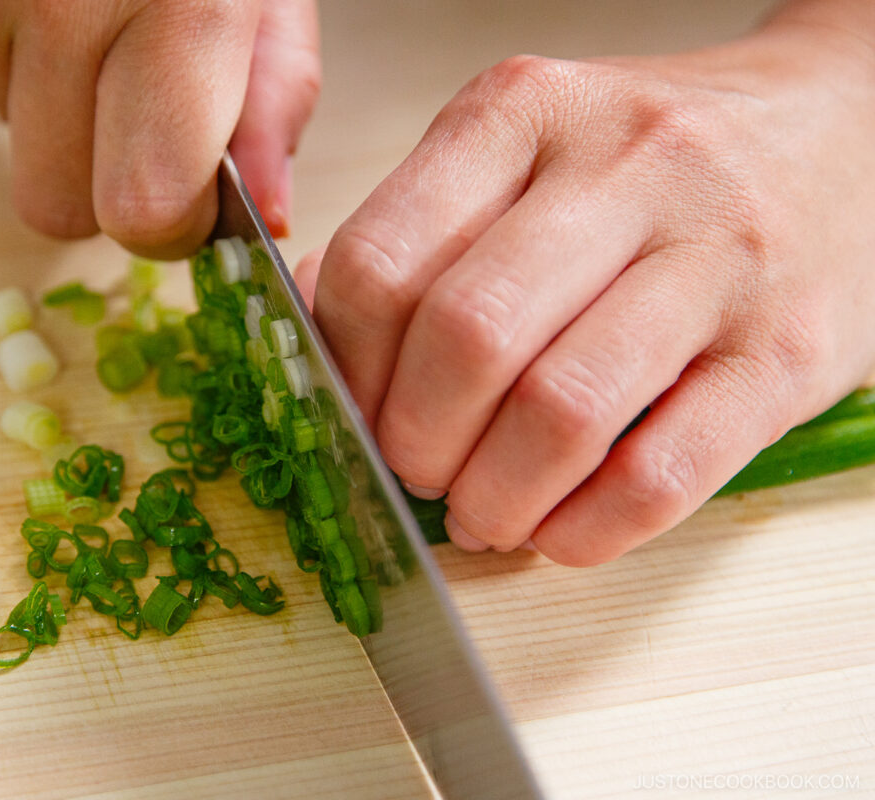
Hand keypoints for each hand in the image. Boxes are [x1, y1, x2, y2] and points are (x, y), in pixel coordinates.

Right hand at [0, 0, 318, 255]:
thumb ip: (274, 97)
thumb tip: (267, 215)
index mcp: (177, 3)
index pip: (144, 208)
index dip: (167, 220)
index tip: (182, 188)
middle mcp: (61, 0)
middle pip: (56, 205)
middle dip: (96, 169)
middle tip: (124, 82)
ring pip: (3, 137)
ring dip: (43, 94)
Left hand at [299, 4, 874, 564]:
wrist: (844, 128)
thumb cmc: (654, 160)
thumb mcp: (524, 150)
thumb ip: (418, 232)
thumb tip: (316, 338)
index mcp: (523, 112)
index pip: (380, 263)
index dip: (344, 371)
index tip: (349, 419)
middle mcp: (623, 168)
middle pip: (466, 339)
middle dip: (414, 444)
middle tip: (413, 475)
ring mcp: (718, 257)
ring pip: (560, 411)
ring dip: (494, 498)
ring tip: (482, 514)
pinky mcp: (788, 351)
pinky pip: (662, 472)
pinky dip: (587, 530)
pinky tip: (559, 531)